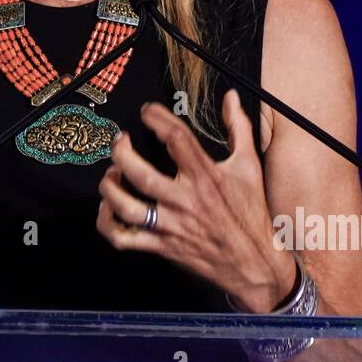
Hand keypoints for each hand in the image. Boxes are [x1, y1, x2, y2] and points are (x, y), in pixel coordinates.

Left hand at [96, 89, 295, 312]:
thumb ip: (239, 128)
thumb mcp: (249, 166)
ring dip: (110, 187)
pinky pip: (123, 239)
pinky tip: (107, 208)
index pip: (176, 138)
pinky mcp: (162, 246)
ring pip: (126, 207)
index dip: (157, 118)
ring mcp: (171, 225)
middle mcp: (185, 200)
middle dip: (121, 152)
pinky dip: (107, 224)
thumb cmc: (250, 214)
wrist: (254, 264)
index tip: (148, 111)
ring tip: (112, 171)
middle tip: (119, 140)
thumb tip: (231, 98)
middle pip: (140, 174)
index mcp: (206, 177)